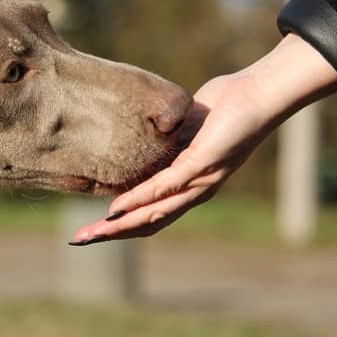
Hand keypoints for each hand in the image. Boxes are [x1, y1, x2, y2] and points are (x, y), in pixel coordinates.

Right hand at [70, 33, 336, 243]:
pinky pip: (164, 188)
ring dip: (120, 225)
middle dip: (112, 233)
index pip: (153, 213)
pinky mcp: (201, 165)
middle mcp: (195, 191)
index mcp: (190, 184)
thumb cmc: (223, 108)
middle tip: (79, 242)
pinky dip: (138, 200)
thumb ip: (166, 142)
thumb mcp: (185, 129)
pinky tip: (116, 208)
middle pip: (149, 222)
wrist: (257, 95)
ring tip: (93, 233)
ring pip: (154, 213)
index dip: (123, 225)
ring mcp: (199, 181)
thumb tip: (143, 137)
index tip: (93, 230)